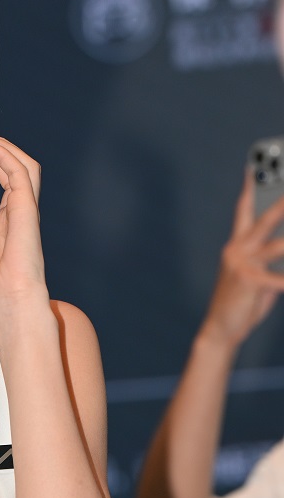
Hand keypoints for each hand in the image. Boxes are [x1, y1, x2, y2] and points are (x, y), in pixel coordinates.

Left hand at [0, 130, 46, 318]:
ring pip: (24, 165)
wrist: (6, 304)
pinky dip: (5, 155)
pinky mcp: (29, 210)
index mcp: (9, 221)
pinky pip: (21, 172)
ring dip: (2, 146)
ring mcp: (28, 210)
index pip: (6, 180)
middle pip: (15, 167)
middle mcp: (21, 212)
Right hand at [201, 169, 283, 351]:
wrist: (220, 330)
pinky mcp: (248, 281)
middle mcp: (236, 250)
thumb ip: (269, 262)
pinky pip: (277, 279)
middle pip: (264, 220)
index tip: (252, 167)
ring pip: (276, 247)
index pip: (242, 210)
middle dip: (281, 204)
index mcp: (236, 246)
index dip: (248, 187)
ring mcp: (241, 265)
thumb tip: (283, 250)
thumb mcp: (257, 278)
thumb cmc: (240, 304)